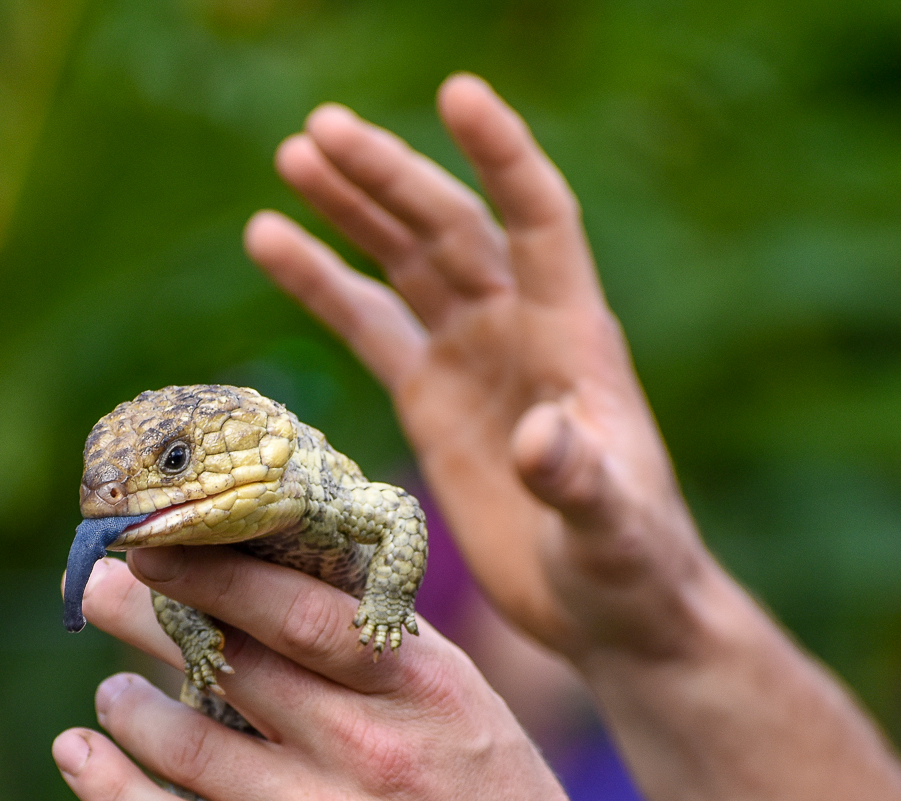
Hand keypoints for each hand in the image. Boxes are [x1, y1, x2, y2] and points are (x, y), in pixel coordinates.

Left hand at [53, 550, 645, 800]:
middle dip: (147, 618)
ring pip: (196, 751)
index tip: (152, 539)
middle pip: (233, 665)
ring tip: (110, 694)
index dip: (211, 569)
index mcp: (421, 685)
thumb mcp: (462, 703)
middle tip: (95, 589)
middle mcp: (376, 751)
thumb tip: (275, 575)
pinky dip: (117, 794)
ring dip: (131, 710)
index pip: (297, 609)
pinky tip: (79, 758)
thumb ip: (378, 646)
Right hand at [246, 74, 731, 666]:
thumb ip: (581, 482)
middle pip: (451, 226)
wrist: (613, 608)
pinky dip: (323, 281)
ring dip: (352, 208)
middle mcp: (520, 328)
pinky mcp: (433, 397)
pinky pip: (370, 322)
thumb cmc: (630, 567)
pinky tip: (270, 239)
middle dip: (389, 176)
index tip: (457, 93)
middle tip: (320, 130)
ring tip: (292, 156)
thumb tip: (540, 437)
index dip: (501, 157)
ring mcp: (473, 357)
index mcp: (573, 338)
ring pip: (405, 260)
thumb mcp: (611, 529)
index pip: (537, 221)